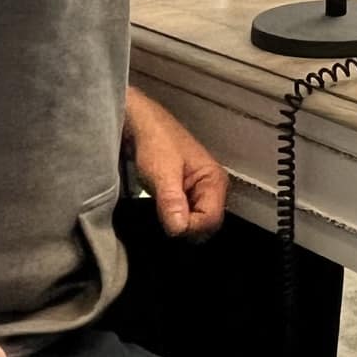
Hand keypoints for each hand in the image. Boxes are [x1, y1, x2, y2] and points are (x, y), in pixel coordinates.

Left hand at [123, 87, 228, 240]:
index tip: (168, 223)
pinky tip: (161, 214)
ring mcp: (200, 194)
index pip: (211, 220)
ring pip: (196, 225)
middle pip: (207, 226)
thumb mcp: (162, 171)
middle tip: (163, 220)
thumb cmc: (155, 141)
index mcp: (215, 180)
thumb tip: (179, 229)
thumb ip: (172, 200)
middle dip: (185, 229)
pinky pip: (186, 219)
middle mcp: (213, 189)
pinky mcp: (187, 197)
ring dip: (178, 226)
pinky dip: (174, 221)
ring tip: (161, 215)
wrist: (141, 127)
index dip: (190, 227)